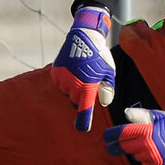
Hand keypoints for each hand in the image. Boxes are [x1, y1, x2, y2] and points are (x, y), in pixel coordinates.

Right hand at [49, 6, 115, 130]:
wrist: (83, 36)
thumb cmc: (99, 55)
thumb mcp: (109, 72)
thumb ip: (107, 89)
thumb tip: (103, 102)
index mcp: (87, 86)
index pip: (84, 109)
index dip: (83, 120)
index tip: (82, 128)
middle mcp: (72, 84)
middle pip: (76, 101)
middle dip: (82, 96)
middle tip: (89, 82)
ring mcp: (62, 78)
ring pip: (67, 92)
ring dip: (74, 88)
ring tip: (81, 72)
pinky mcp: (55, 72)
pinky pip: (60, 84)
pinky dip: (66, 80)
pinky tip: (73, 69)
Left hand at [105, 107, 164, 164]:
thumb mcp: (160, 117)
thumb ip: (141, 115)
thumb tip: (126, 114)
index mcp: (146, 132)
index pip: (121, 134)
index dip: (110, 136)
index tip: (106, 136)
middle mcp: (147, 147)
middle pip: (123, 147)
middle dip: (115, 146)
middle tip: (112, 144)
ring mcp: (151, 159)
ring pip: (134, 155)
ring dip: (134, 150)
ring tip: (145, 144)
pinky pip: (143, 163)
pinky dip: (145, 158)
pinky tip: (154, 152)